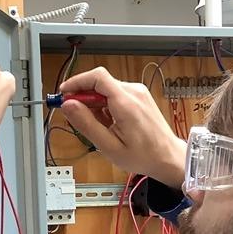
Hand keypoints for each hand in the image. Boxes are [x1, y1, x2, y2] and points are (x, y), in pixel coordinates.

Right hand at [60, 67, 186, 187]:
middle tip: (78, 118)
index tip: (64, 94)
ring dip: (96, 104)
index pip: (97, 77)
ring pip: (106, 89)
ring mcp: (138, 92)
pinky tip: (110, 124)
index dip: (76, 82)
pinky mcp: (139, 96)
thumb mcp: (109, 146)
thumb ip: (87, 124)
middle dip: (84, 98)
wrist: (168, 157)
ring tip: (101, 127)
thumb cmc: (143, 156)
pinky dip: (106, 106)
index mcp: (126, 103)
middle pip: (99, 83)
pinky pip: (116, 94)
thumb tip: (68, 105)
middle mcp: (134, 92)